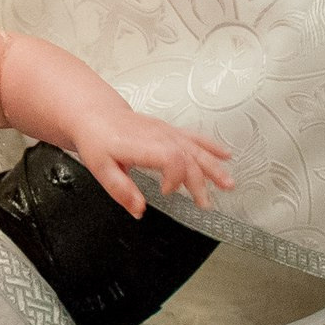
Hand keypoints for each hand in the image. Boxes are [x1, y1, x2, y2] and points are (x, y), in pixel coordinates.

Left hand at [52, 85, 235, 216]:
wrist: (96, 114)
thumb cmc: (97, 140)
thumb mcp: (100, 169)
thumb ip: (121, 190)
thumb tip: (139, 210)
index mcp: (141, 144)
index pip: (171, 158)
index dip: (176, 178)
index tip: (168, 192)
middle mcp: (158, 135)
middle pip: (188, 156)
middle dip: (200, 181)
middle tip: (205, 203)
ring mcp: (166, 131)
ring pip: (195, 148)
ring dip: (213, 166)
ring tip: (228, 184)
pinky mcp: (169, 130)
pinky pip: (194, 138)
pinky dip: (211, 147)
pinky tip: (225, 155)